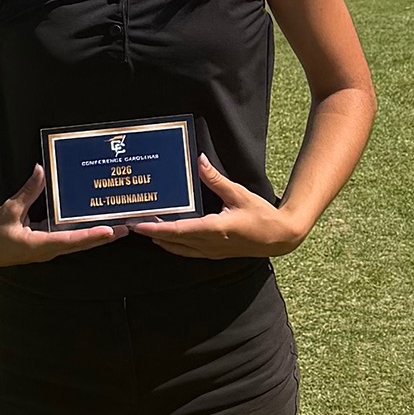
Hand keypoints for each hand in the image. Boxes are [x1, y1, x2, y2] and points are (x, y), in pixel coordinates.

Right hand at [0, 164, 128, 266]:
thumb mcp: (9, 211)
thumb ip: (27, 192)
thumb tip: (40, 170)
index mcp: (39, 245)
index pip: (69, 240)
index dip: (90, 236)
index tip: (108, 231)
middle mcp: (49, 249)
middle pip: (81, 244)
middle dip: (103, 237)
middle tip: (125, 228)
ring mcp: (50, 248)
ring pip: (78, 243)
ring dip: (97, 236)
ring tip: (118, 228)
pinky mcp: (48, 244)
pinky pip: (70, 239)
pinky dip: (84, 233)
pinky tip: (95, 225)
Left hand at [130, 154, 305, 258]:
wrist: (279, 237)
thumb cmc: (262, 216)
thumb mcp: (238, 194)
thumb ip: (215, 179)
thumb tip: (199, 161)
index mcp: (213, 230)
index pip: (176, 231)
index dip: (154, 228)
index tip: (137, 224)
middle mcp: (209, 244)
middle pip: (172, 242)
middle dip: (151, 233)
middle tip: (133, 223)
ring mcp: (211, 252)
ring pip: (178, 249)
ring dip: (161, 240)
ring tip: (146, 228)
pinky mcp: (214, 254)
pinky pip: (188, 252)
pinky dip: (174, 245)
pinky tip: (168, 237)